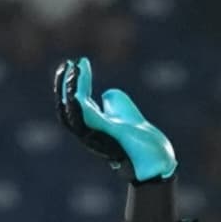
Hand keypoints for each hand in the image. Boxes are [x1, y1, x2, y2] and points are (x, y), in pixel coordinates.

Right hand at [53, 56, 176, 183]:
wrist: (157, 159)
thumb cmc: (142, 141)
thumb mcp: (125, 113)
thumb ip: (113, 101)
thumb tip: (105, 94)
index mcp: (92, 126)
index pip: (74, 103)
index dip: (72, 83)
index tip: (76, 62)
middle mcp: (89, 132)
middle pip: (65, 108)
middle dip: (63, 86)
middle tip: (67, 64)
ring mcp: (96, 135)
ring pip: (70, 113)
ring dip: (69, 90)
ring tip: (73, 69)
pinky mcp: (107, 134)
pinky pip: (85, 118)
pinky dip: (79, 101)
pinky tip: (80, 85)